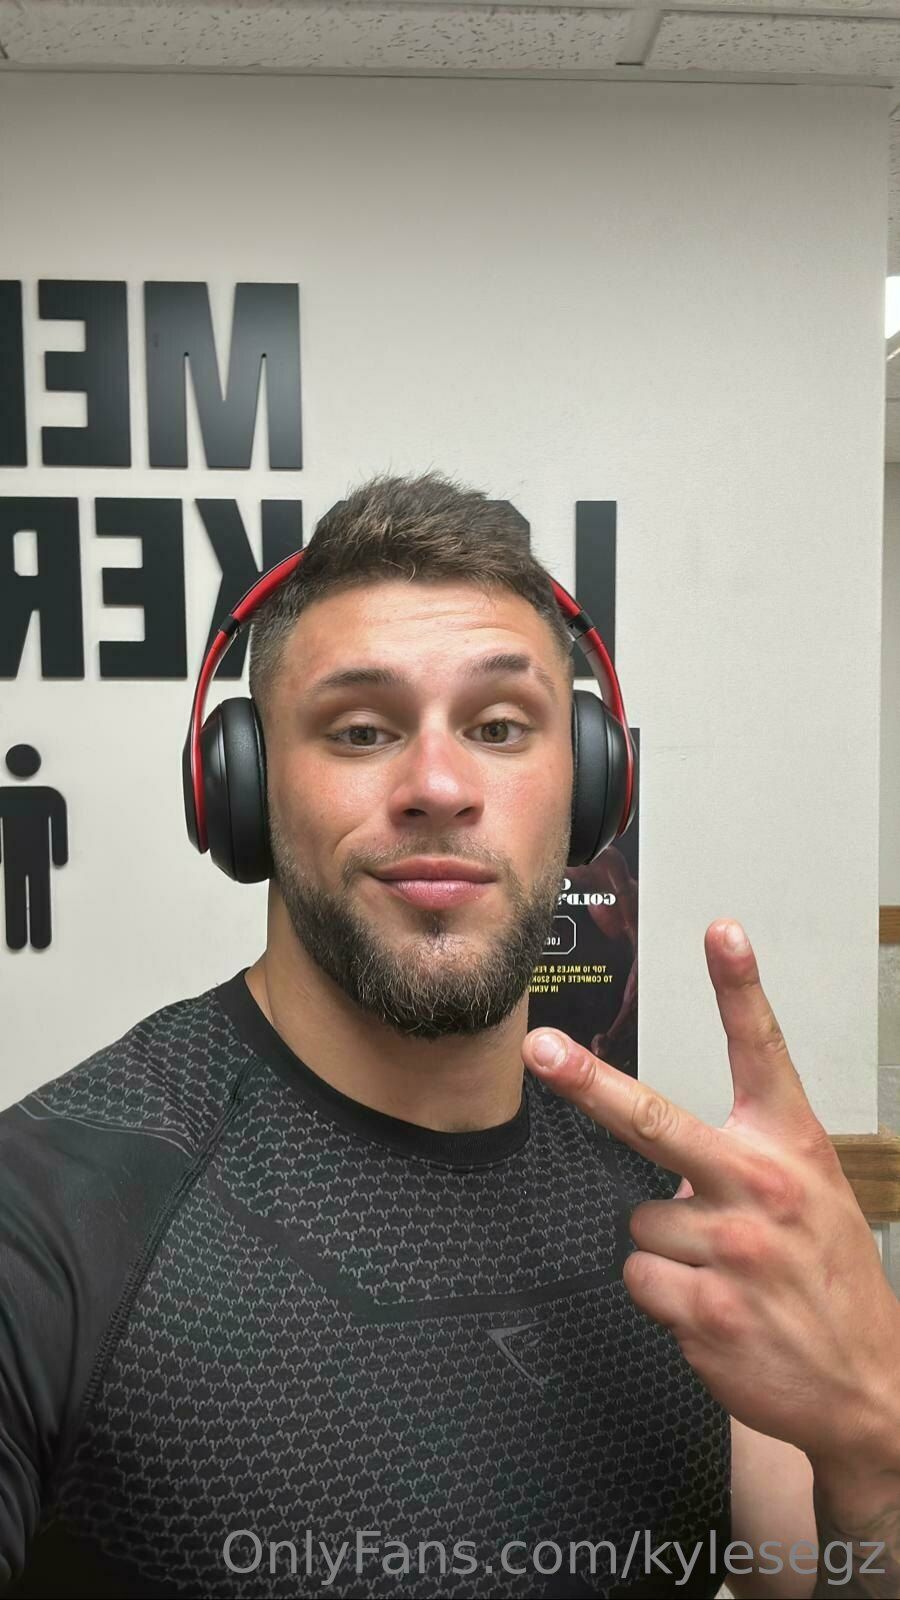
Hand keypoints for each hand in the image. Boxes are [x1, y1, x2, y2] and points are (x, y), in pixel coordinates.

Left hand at [521, 920, 899, 1471]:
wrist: (869, 1386)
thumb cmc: (830, 1277)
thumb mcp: (815, 1193)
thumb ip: (747, 1159)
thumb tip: (669, 1168)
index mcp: (790, 1147)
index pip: (763, 1051)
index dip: (739, 986)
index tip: (720, 930)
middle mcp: (760, 1187)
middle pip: (655, 1121)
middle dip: (588, 1083)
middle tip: (540, 1049)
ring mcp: (730, 1250)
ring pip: (639, 1221)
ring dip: (667, 1248)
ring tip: (725, 1274)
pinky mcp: (703, 1308)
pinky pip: (639, 1278)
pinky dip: (663, 1295)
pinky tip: (714, 1309)